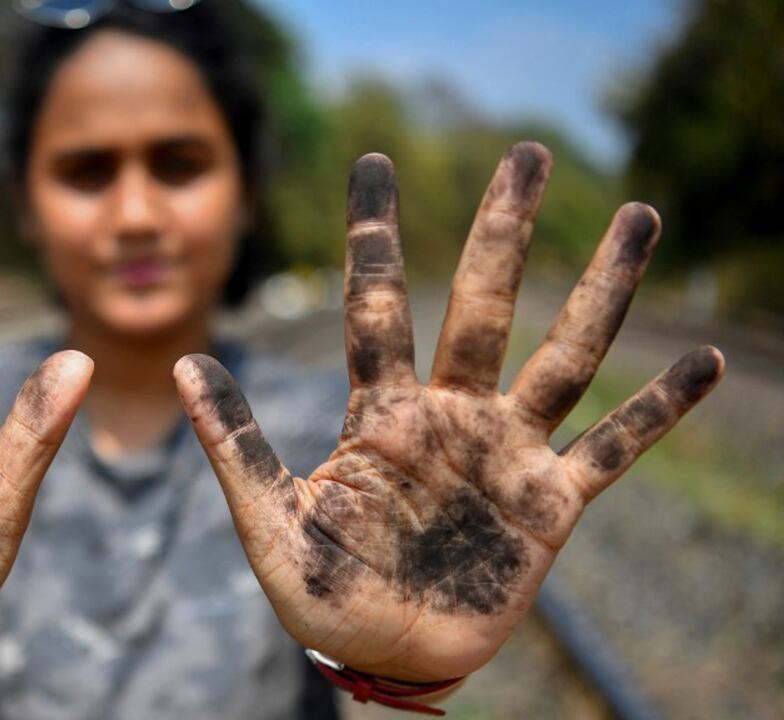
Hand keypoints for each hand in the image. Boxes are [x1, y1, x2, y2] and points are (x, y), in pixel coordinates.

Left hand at [174, 143, 722, 681]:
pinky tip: (702, 361)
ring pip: (563, 355)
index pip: (375, 303)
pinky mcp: (549, 504)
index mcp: (380, 412)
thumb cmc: (322, 595)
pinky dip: (656, 410)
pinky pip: (612, 448)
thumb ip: (236, 443)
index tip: (373, 160)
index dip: (374, 232)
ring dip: (602, 290)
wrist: (384, 658)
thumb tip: (182, 363)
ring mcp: (503, 454)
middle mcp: (448, 415)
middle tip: (529, 153)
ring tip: (641, 217)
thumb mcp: (269, 520)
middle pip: (481, 304)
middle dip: (503, 231)